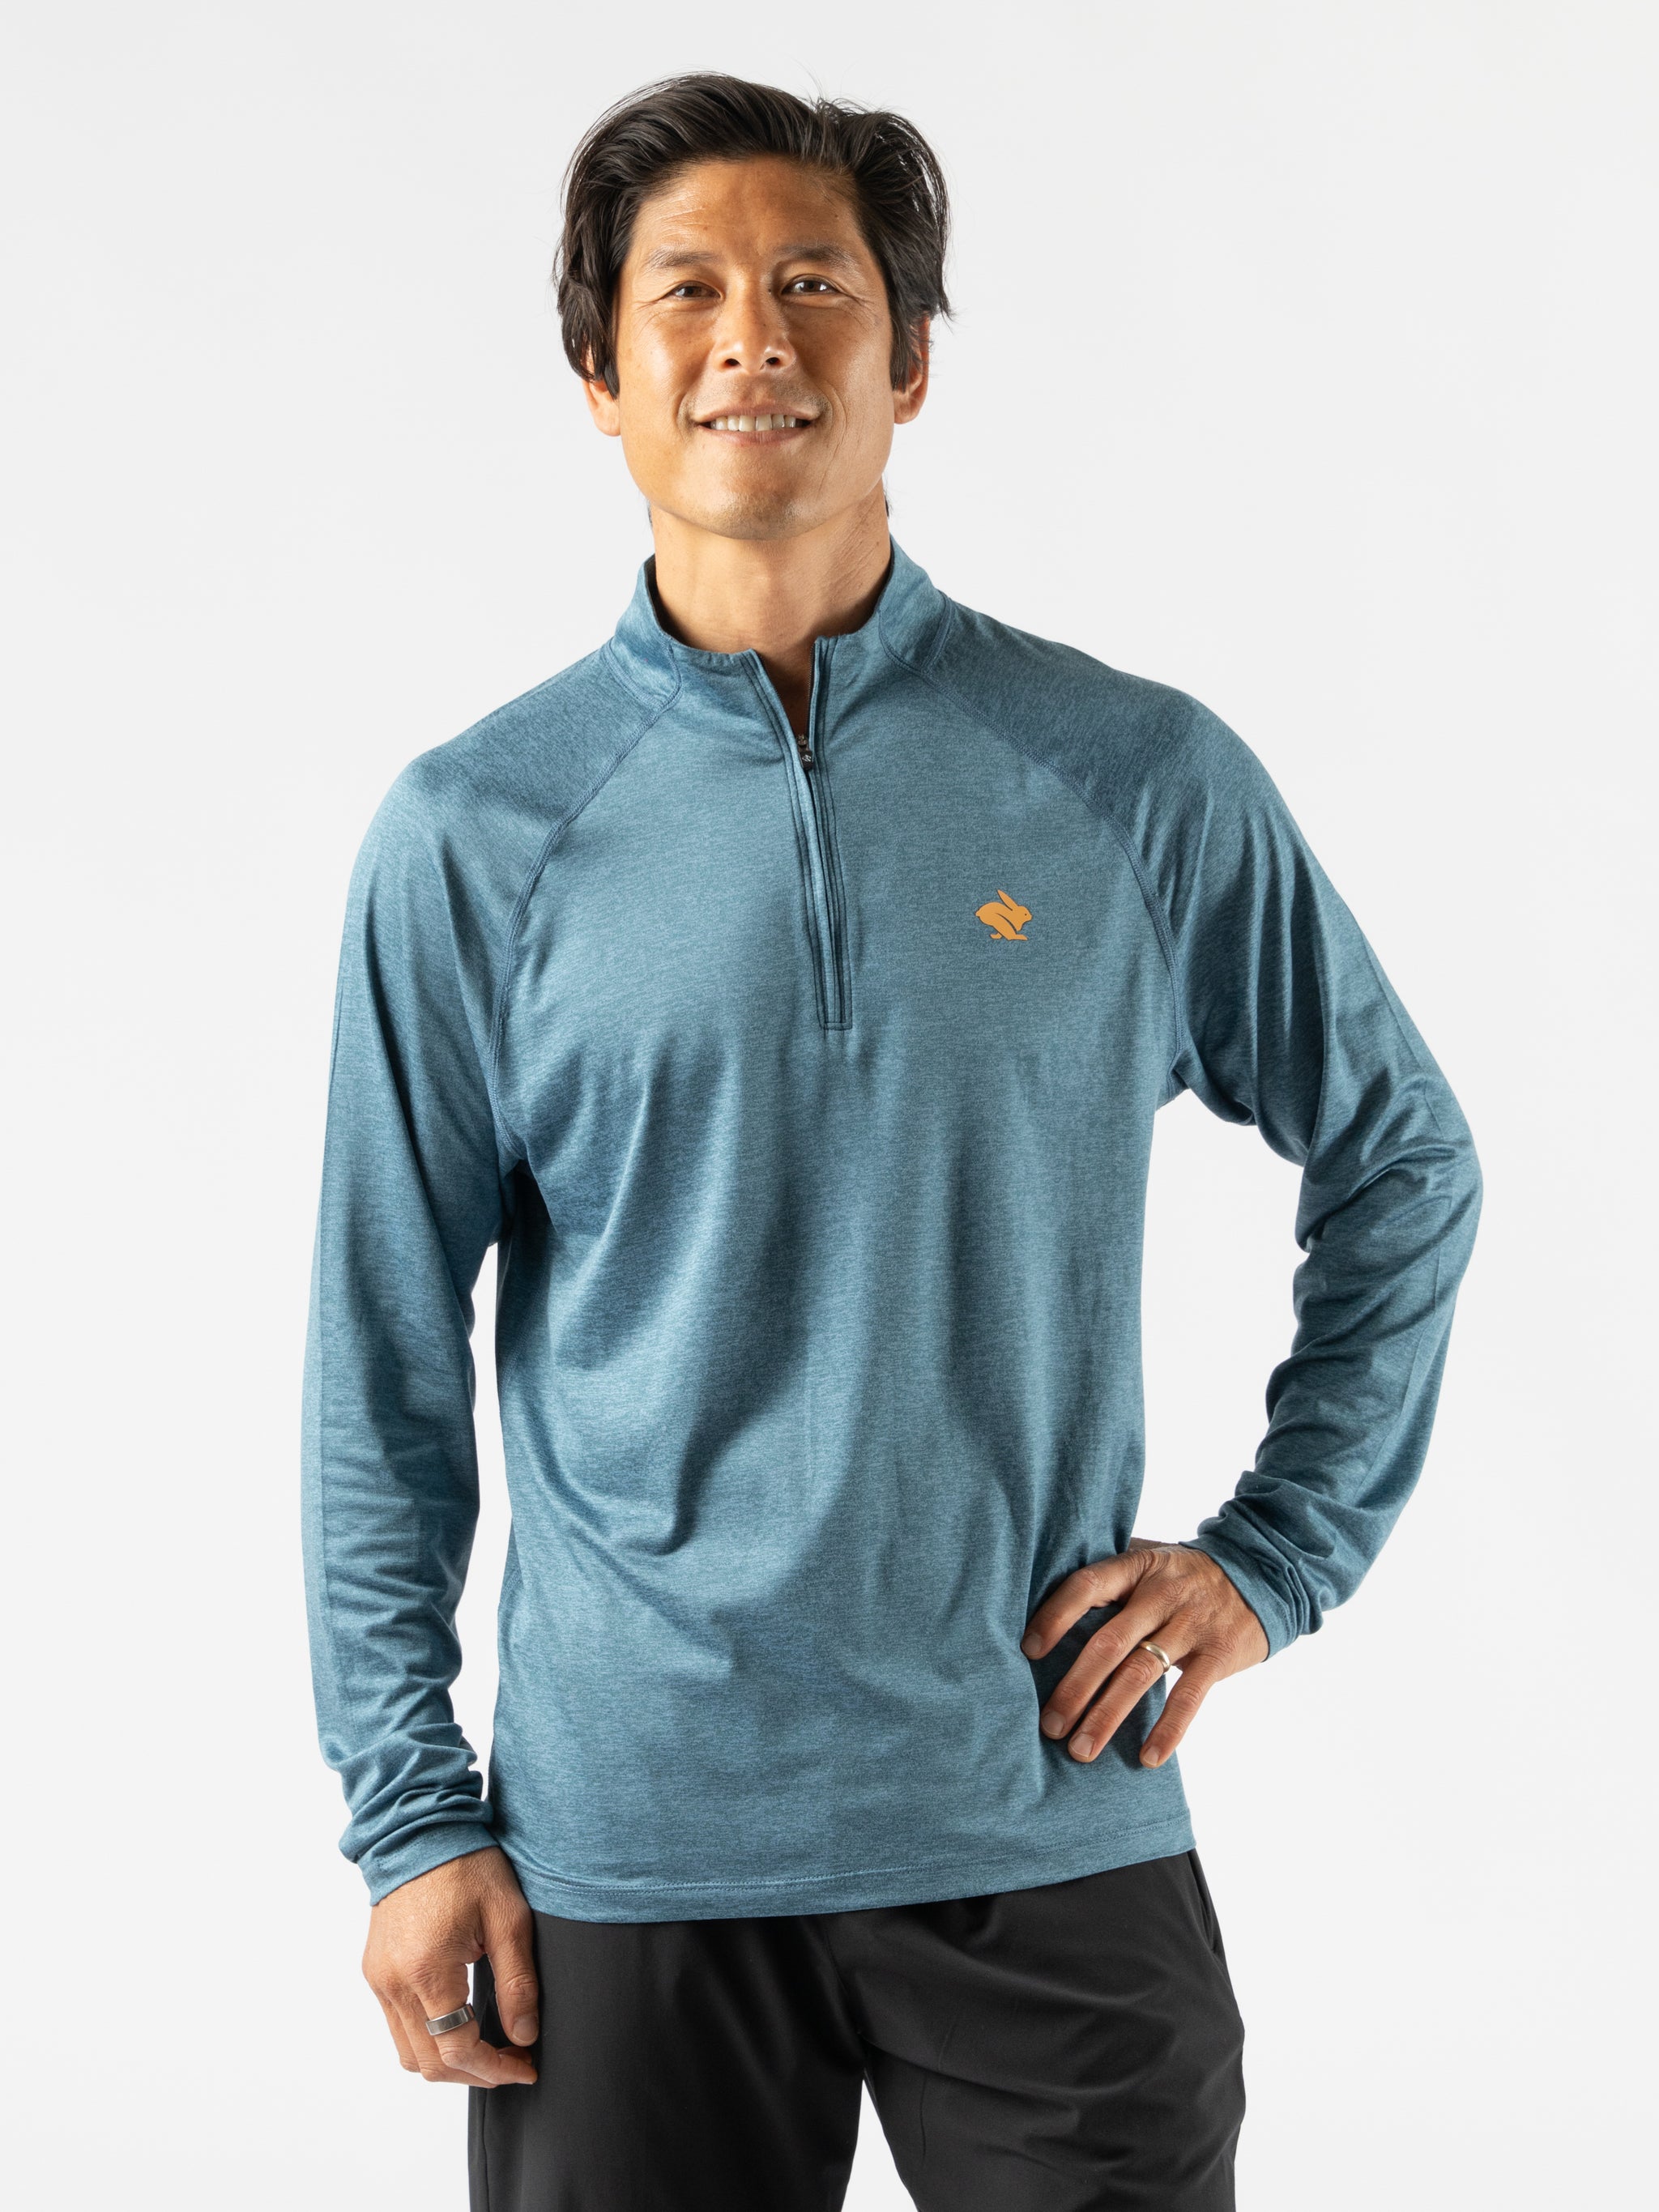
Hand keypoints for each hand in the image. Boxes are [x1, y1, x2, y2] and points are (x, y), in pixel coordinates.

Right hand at [362, 1845, 538, 2086]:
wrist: (419, 1830)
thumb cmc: (467, 1865)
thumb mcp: (508, 1918)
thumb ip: (517, 1982)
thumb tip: (524, 2036)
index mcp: (427, 1971)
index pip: (458, 2051)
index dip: (496, 2070)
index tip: (526, 2066)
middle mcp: (394, 1983)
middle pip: (430, 2064)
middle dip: (475, 2074)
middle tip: (513, 2062)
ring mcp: (379, 1980)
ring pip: (409, 2053)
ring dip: (449, 2063)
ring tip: (489, 2049)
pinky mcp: (375, 1972)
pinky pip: (398, 2027)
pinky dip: (429, 2040)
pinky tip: (461, 2023)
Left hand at [1020, 1539, 1268, 1766]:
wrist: (1261, 1573)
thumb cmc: (1184, 1575)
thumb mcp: (1149, 1560)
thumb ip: (1110, 1577)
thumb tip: (1044, 1601)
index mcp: (1136, 1567)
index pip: (1086, 1586)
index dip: (1055, 1617)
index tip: (1028, 1651)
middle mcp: (1161, 1593)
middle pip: (1108, 1643)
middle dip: (1075, 1687)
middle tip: (1049, 1726)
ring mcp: (1192, 1623)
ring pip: (1141, 1674)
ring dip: (1107, 1716)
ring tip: (1081, 1750)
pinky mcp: (1219, 1653)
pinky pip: (1189, 1696)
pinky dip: (1168, 1729)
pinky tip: (1147, 1758)